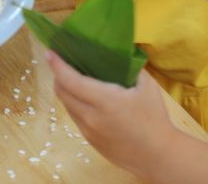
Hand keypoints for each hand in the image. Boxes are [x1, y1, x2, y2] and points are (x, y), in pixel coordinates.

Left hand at [48, 52, 172, 178]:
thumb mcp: (147, 86)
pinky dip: (75, 105)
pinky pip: (76, 118)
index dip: (58, 65)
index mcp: (104, 100)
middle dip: (58, 76)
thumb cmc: (154, 118)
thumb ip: (132, 67)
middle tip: (62, 63)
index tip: (50, 53)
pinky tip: (86, 100)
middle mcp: (90, 117)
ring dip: (66, 91)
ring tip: (73, 79)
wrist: (158, 155)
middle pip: (62, 93)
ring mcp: (89, 131)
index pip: (71, 80)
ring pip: (68, 107)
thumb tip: (122, 54)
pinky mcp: (91, 141)